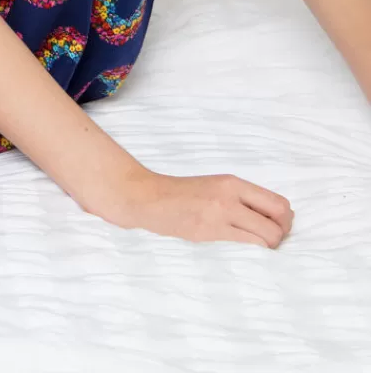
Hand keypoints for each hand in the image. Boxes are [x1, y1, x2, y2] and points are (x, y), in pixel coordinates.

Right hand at [91, 168, 293, 247]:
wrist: (150, 198)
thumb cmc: (184, 194)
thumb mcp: (216, 187)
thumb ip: (242, 198)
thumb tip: (275, 217)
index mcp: (233, 182)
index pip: (278, 203)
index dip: (285, 220)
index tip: (278, 228)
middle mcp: (230, 196)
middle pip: (279, 220)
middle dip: (281, 235)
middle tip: (270, 242)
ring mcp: (220, 215)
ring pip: (267, 237)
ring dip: (268, 247)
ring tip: (255, 248)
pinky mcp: (209, 233)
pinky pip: (247, 247)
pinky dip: (253, 253)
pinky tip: (243, 253)